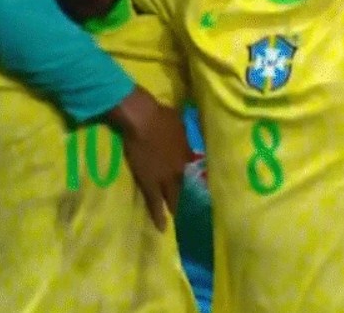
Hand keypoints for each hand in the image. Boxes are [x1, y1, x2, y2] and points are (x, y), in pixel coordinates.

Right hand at [108, 86, 191, 230]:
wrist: (143, 119)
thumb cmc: (160, 115)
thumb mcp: (178, 122)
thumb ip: (182, 134)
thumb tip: (184, 135)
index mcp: (186, 154)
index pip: (194, 171)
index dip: (197, 180)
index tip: (201, 189)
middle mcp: (179, 169)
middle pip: (187, 187)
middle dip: (192, 199)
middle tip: (197, 213)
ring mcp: (165, 177)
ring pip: (174, 198)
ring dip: (178, 210)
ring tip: (181, 223)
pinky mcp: (149, 182)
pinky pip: (155, 203)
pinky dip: (158, 215)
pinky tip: (163, 228)